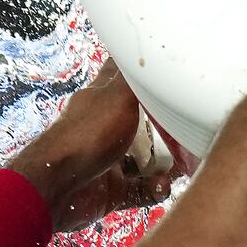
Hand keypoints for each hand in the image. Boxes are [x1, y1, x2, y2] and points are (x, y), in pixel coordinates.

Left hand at [6, 59, 175, 232]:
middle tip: (190, 130)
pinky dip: (155, 189)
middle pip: (143, 119)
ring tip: (184, 165)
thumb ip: (138, 79)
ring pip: (147, 158)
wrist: (57, 186)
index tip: (169, 68)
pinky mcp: (112, 188)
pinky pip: (142, 189)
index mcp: (103, 98)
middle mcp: (106, 126)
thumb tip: (156, 57)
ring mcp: (109, 159)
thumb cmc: (86, 134)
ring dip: (168, 162)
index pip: (122, 74)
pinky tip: (161, 186)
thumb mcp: (117, 96)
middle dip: (167, 126)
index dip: (142, 69)